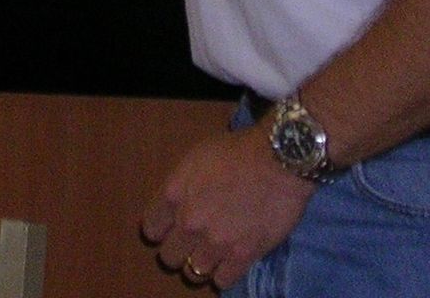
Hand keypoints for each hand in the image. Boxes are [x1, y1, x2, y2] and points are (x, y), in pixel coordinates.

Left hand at [142, 123, 315, 290]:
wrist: (278, 159)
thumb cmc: (239, 149)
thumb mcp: (198, 156)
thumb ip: (183, 184)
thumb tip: (182, 200)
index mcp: (174, 194)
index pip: (151, 229)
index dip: (161, 231)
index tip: (170, 230)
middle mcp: (189, 223)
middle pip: (169, 257)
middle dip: (179, 251)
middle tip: (194, 244)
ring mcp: (214, 243)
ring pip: (193, 273)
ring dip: (201, 265)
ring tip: (213, 256)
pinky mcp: (242, 256)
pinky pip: (222, 281)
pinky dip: (224, 275)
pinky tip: (231, 263)